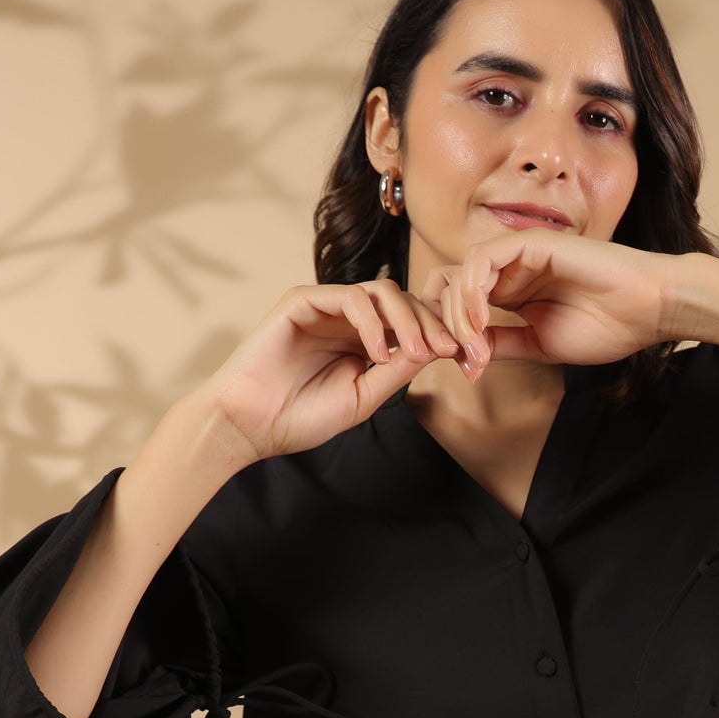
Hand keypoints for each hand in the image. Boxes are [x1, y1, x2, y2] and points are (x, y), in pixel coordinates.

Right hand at [190, 280, 462, 462]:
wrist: (250, 425)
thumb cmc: (301, 417)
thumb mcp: (365, 396)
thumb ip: (398, 370)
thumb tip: (439, 347)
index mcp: (365, 340)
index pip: (413, 322)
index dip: (443, 333)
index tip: (468, 357)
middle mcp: (349, 318)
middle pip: (406, 302)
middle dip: (434, 324)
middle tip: (451, 350)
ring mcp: (325, 306)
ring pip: (383, 292)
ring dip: (407, 320)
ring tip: (413, 354)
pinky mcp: (302, 301)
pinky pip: (348, 296)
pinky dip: (370, 321)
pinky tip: (375, 353)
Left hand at [418, 231, 672, 378]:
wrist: (646, 310)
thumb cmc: (606, 327)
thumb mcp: (539, 345)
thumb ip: (502, 344)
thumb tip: (463, 354)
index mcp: (513, 293)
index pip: (460, 302)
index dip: (450, 331)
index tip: (463, 366)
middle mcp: (511, 271)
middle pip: (450, 285)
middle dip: (446, 324)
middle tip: (462, 357)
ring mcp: (519, 255)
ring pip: (461, 274)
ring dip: (459, 313)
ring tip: (474, 344)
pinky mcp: (530, 244)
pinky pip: (482, 260)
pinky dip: (473, 291)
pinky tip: (483, 320)